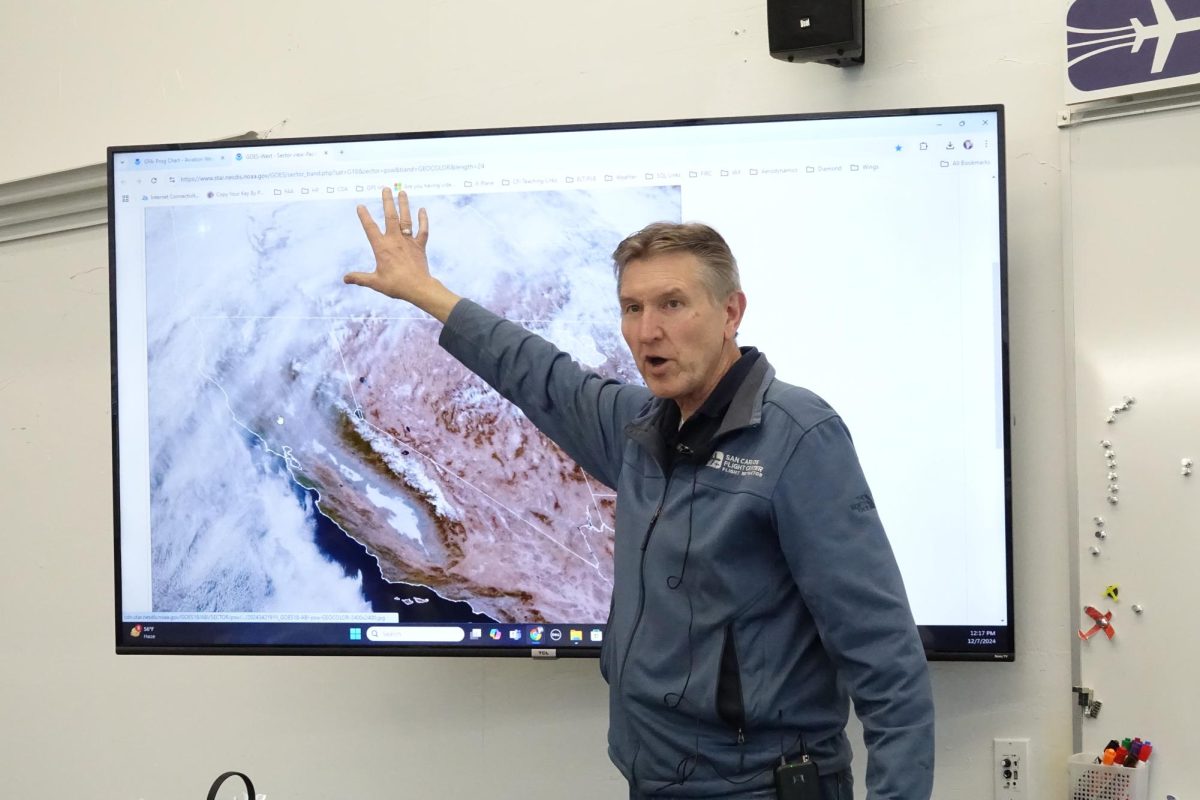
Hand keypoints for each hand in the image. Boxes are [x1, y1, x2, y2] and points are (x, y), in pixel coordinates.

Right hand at [345, 189, 459, 319]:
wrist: (418, 288)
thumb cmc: (396, 285)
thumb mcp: (374, 282)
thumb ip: (359, 278)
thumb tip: (345, 279)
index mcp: (382, 247)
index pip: (370, 228)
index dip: (364, 216)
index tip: (360, 206)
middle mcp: (395, 240)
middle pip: (390, 216)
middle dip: (387, 201)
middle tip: (385, 188)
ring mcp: (408, 242)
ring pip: (406, 219)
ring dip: (404, 205)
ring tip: (402, 192)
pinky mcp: (420, 246)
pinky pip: (423, 230)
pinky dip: (423, 220)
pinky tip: (422, 210)